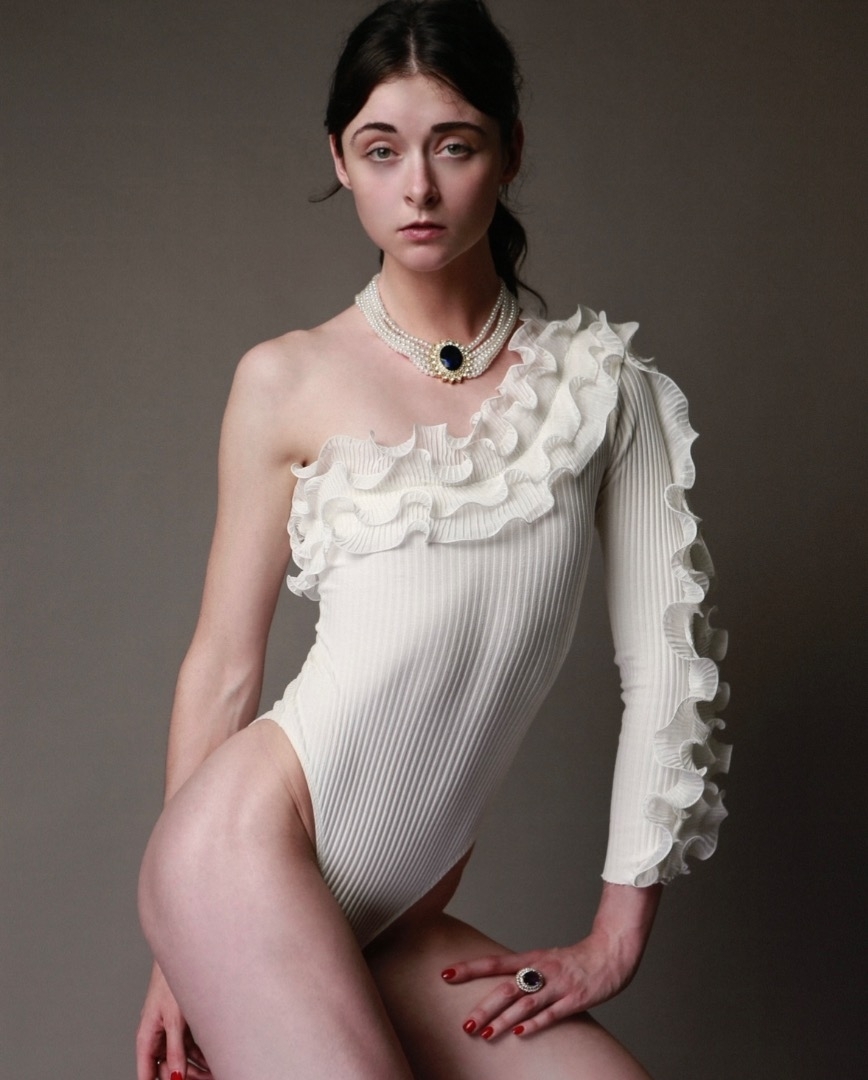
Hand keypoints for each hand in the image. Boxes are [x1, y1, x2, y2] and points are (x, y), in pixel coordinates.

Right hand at [136, 962, 211, 1079]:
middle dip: (186, 1078)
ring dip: (196, 1068)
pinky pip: (189, 1046)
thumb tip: (176, 1077)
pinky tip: (214, 1060)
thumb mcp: (174, 1019)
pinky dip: (200, 1055)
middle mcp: (156, 1036)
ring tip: (215, 1073)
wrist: (183, 953)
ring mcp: (169, 1030)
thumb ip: (175, 1050)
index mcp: (147, 1037)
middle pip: (167, 1068)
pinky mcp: (181, 1022)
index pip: (146, 1073)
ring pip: (180, 1058)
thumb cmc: (170, 980)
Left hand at [441, 927, 645, 1040]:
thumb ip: (522, 972)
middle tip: (465, 1024)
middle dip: (485, 1006)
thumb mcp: (544, 960)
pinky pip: (553, 1013)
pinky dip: (536, 1023)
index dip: (469, 968)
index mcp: (531, 958)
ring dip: (504, 1019)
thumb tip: (494, 987)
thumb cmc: (573, 960)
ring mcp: (558, 985)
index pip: (494, 963)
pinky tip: (521, 1034)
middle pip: (507, 988)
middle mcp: (541, 970)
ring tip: (485, 1034)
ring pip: (526, 1003)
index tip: (445, 974)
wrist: (610, 952)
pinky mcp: (575, 998)